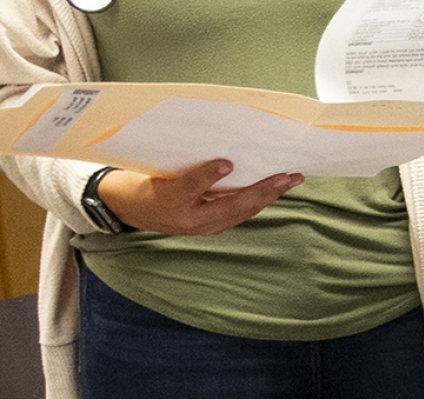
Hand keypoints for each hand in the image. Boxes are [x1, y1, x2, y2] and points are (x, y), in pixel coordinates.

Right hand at [97, 162, 300, 235]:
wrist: (131, 211)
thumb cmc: (141, 182)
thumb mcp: (149, 169)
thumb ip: (178, 162)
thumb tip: (210, 146)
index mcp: (167, 199)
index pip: (189, 186)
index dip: (208, 175)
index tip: (226, 162)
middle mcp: (189, 218)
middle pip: (231, 205)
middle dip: (263, 190)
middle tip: (286, 175)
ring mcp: (203, 226)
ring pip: (243, 211)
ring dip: (269, 195)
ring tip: (292, 179)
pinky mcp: (212, 226)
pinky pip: (241, 212)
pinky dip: (259, 199)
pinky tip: (275, 188)